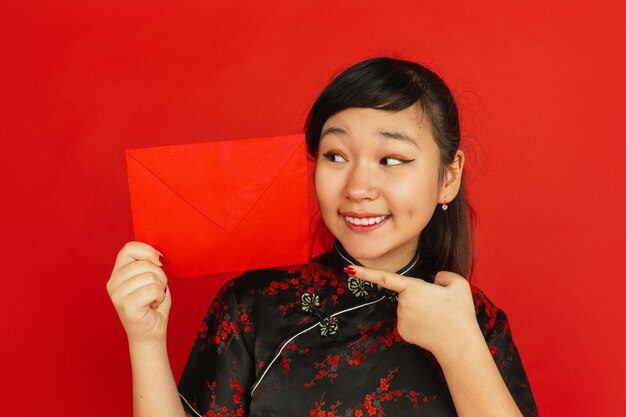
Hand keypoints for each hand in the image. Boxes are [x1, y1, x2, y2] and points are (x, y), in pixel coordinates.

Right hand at [106, 241, 170, 345]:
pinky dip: (160, 296)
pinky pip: (152, 290)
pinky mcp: (127, 306)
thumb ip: (150, 264)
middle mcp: (113, 282)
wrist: (150, 334)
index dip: (148, 251)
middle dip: (160, 276)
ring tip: (153, 299)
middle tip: (156, 290)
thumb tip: (159, 255)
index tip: (160, 261)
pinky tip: (153, 305)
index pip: (129, 248)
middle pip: (145, 264)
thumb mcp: (150, 279)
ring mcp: (117, 295)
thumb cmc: (152, 305)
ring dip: (160, 288)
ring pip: (151, 276)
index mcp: (118, 273)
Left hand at [347, 266, 480, 357]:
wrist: (458, 344)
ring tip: (437, 317)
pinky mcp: (402, 332)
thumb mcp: (458, 284)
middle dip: (420, 296)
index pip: (385, 278)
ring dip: (419, 309)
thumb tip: (434, 280)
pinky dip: (417, 322)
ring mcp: (400, 319)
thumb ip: (443, 275)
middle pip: (407, 293)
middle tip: (439, 305)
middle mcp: (402, 303)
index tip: (349, 268)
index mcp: (413, 288)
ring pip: (407, 307)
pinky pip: (408, 320)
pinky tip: (430, 326)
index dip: (365, 273)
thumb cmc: (459, 313)